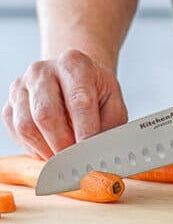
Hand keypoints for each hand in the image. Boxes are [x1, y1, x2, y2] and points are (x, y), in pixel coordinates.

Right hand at [2, 49, 126, 158]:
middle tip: (75, 160)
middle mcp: (43, 70)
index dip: (85, 130)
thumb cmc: (95, 92)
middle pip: (47, 114)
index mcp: (74, 63)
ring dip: (46, 149)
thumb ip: (109, 124)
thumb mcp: (112, 102)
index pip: (79, 100)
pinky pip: (15, 132)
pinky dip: (33, 147)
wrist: (75, 79)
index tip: (90, 150)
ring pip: (26, 125)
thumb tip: (98, 151)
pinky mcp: (10, 104)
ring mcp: (22, 86)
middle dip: (63, 144)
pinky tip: (49, 149)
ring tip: (64, 158)